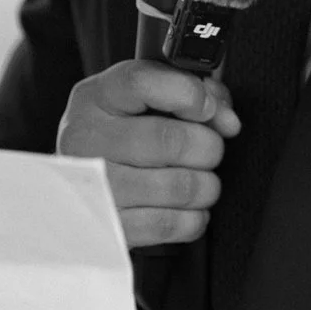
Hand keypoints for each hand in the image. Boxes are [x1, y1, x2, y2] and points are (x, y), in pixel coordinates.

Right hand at [55, 60, 241, 248]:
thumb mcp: (146, 99)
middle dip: (208, 147)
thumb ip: (192, 92)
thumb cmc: (124, 136)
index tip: (207, 108)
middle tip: (207, 151)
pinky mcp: (108, 226)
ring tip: (199, 181)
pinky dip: (192, 219)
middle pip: (170, 140)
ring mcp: (95, 186)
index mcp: (97, 97)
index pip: (141, 83)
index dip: (188, 94)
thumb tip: (226, 120)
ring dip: (205, 186)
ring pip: (178, 186)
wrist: (84, 184)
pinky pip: (169, 224)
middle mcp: (87, 138)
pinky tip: (186, 209)